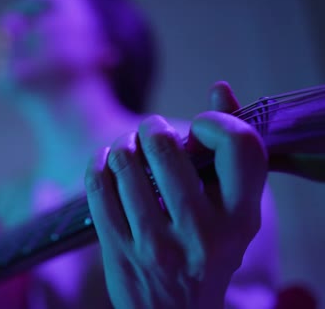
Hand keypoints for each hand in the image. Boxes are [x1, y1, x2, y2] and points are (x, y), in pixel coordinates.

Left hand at [85, 84, 267, 307]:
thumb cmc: (207, 251)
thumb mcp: (233, 212)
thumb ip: (230, 152)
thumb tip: (220, 88)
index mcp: (241, 218)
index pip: (238, 144)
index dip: (216, 121)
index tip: (199, 127)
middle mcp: (203, 233)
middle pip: (165, 146)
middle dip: (152, 127)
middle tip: (150, 130)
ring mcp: (158, 244)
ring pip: (125, 163)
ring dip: (121, 145)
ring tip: (125, 148)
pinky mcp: (120, 250)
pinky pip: (98, 187)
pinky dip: (97, 164)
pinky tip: (103, 162)